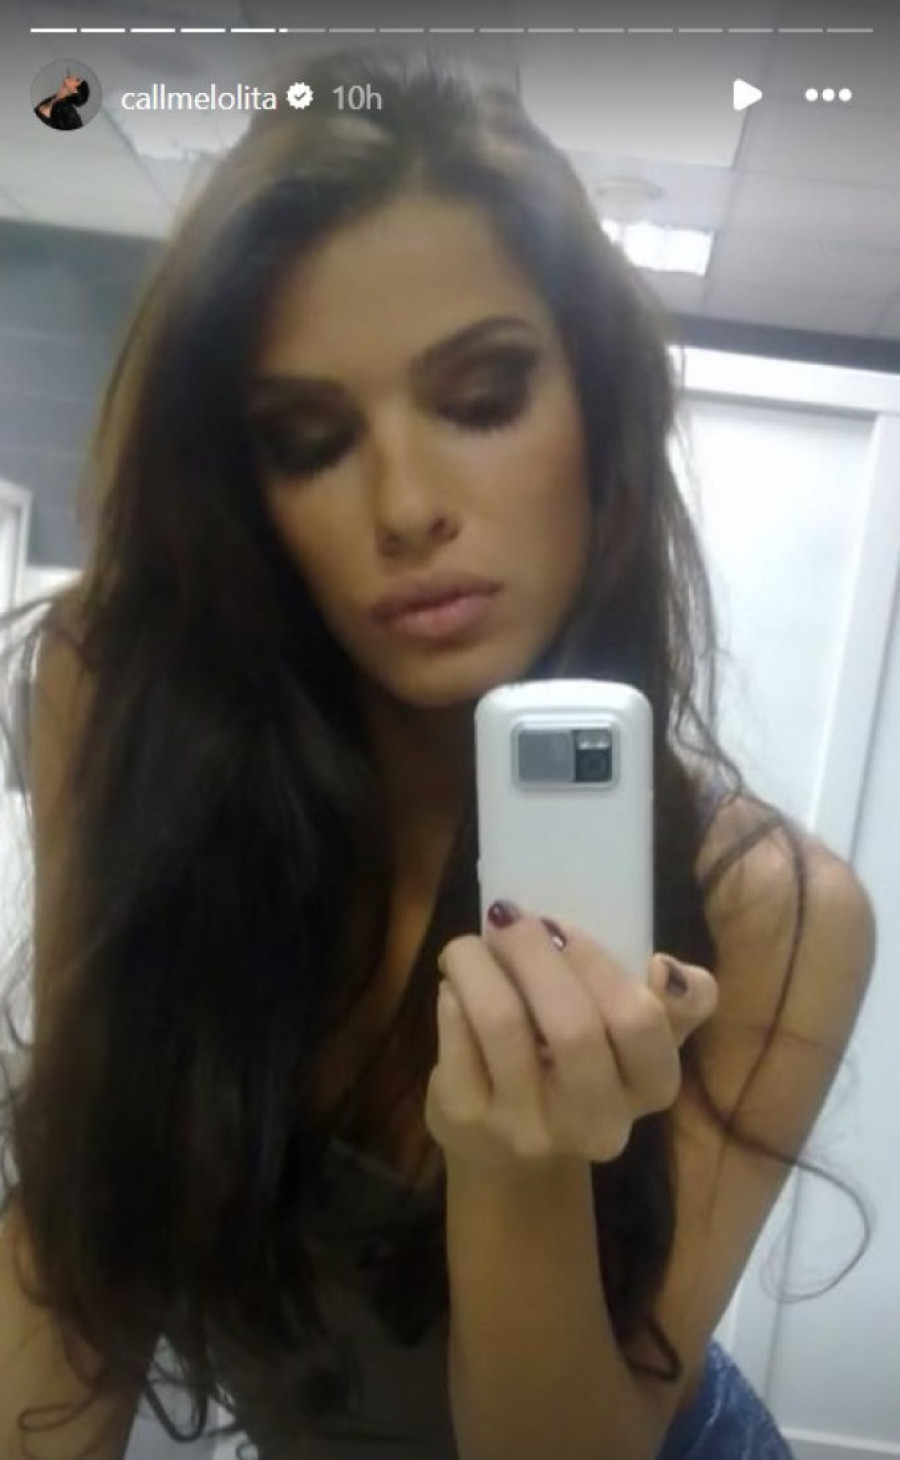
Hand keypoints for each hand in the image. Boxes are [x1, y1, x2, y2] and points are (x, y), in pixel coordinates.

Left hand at [423, 903, 718, 1177]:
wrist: (509, 1154)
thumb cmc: (580, 1072)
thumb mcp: (635, 1045)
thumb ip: (672, 1004)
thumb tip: (667, 969)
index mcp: (648, 1089)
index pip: (641, 1024)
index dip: (598, 963)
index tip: (563, 927)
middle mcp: (596, 1121)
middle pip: (573, 1025)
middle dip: (535, 953)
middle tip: (511, 917)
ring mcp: (528, 1125)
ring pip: (503, 1023)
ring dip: (481, 964)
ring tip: (472, 944)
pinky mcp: (468, 1119)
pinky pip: (457, 1037)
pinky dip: (454, 995)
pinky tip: (456, 986)